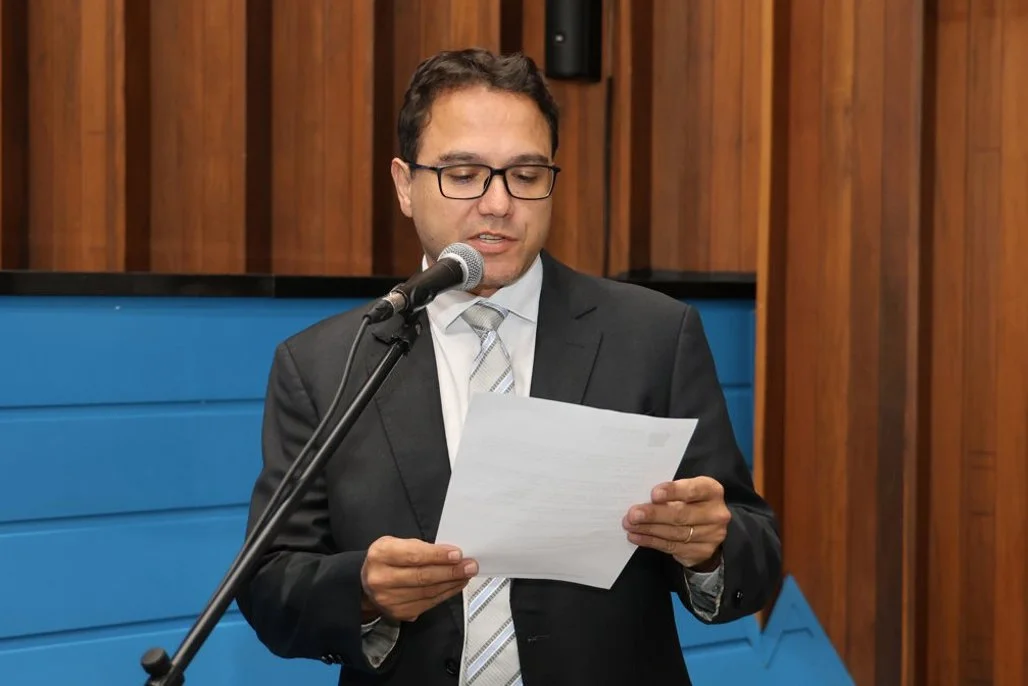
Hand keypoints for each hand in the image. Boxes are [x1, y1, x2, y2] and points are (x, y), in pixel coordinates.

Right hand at [361, 536, 477, 621]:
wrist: (366, 583)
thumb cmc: (386, 559)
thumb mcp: (396, 543)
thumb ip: (419, 547)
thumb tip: (449, 554)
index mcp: (380, 555)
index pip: (414, 556)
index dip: (438, 556)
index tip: (457, 554)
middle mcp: (381, 579)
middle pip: (423, 576)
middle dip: (451, 571)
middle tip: (469, 566)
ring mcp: (389, 599)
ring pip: (428, 592)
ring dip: (452, 583)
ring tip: (466, 574)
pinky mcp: (399, 613)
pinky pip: (428, 603)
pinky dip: (445, 594)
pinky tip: (454, 585)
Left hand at [622, 476, 730, 569]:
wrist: (709, 529)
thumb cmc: (691, 502)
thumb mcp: (687, 491)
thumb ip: (671, 493)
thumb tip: (641, 498)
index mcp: (712, 490)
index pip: (693, 490)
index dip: (673, 492)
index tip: (653, 494)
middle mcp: (716, 513)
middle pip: (681, 514)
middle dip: (654, 514)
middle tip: (632, 514)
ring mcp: (712, 535)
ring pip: (675, 533)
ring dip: (648, 529)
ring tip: (630, 526)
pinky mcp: (702, 551)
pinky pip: (672, 547)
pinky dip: (651, 541)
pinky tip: (637, 537)